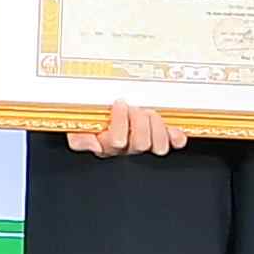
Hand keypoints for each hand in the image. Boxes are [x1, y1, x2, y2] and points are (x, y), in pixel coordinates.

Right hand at [65, 104, 185, 158]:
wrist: (107, 112)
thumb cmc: (93, 120)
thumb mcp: (77, 128)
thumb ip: (78, 139)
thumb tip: (93, 145)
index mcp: (108, 146)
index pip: (116, 141)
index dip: (120, 122)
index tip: (118, 104)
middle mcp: (129, 149)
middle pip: (141, 144)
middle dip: (138, 121)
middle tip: (134, 108)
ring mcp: (147, 144)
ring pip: (158, 146)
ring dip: (155, 126)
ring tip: (148, 113)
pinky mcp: (163, 139)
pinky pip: (174, 144)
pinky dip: (176, 137)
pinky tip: (173, 130)